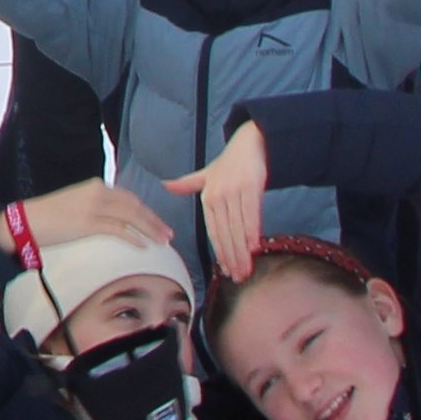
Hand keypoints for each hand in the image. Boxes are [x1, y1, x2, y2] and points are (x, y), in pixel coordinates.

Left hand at [162, 118, 271, 280]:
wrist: (249, 142)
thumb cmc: (230, 162)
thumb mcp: (207, 173)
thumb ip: (188, 184)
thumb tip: (166, 185)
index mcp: (207, 197)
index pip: (213, 231)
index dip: (220, 252)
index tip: (225, 270)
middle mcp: (218, 195)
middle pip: (224, 233)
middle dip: (231, 258)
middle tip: (237, 277)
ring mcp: (234, 191)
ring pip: (237, 227)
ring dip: (242, 251)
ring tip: (246, 269)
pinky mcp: (250, 186)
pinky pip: (251, 213)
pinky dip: (252, 231)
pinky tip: (254, 248)